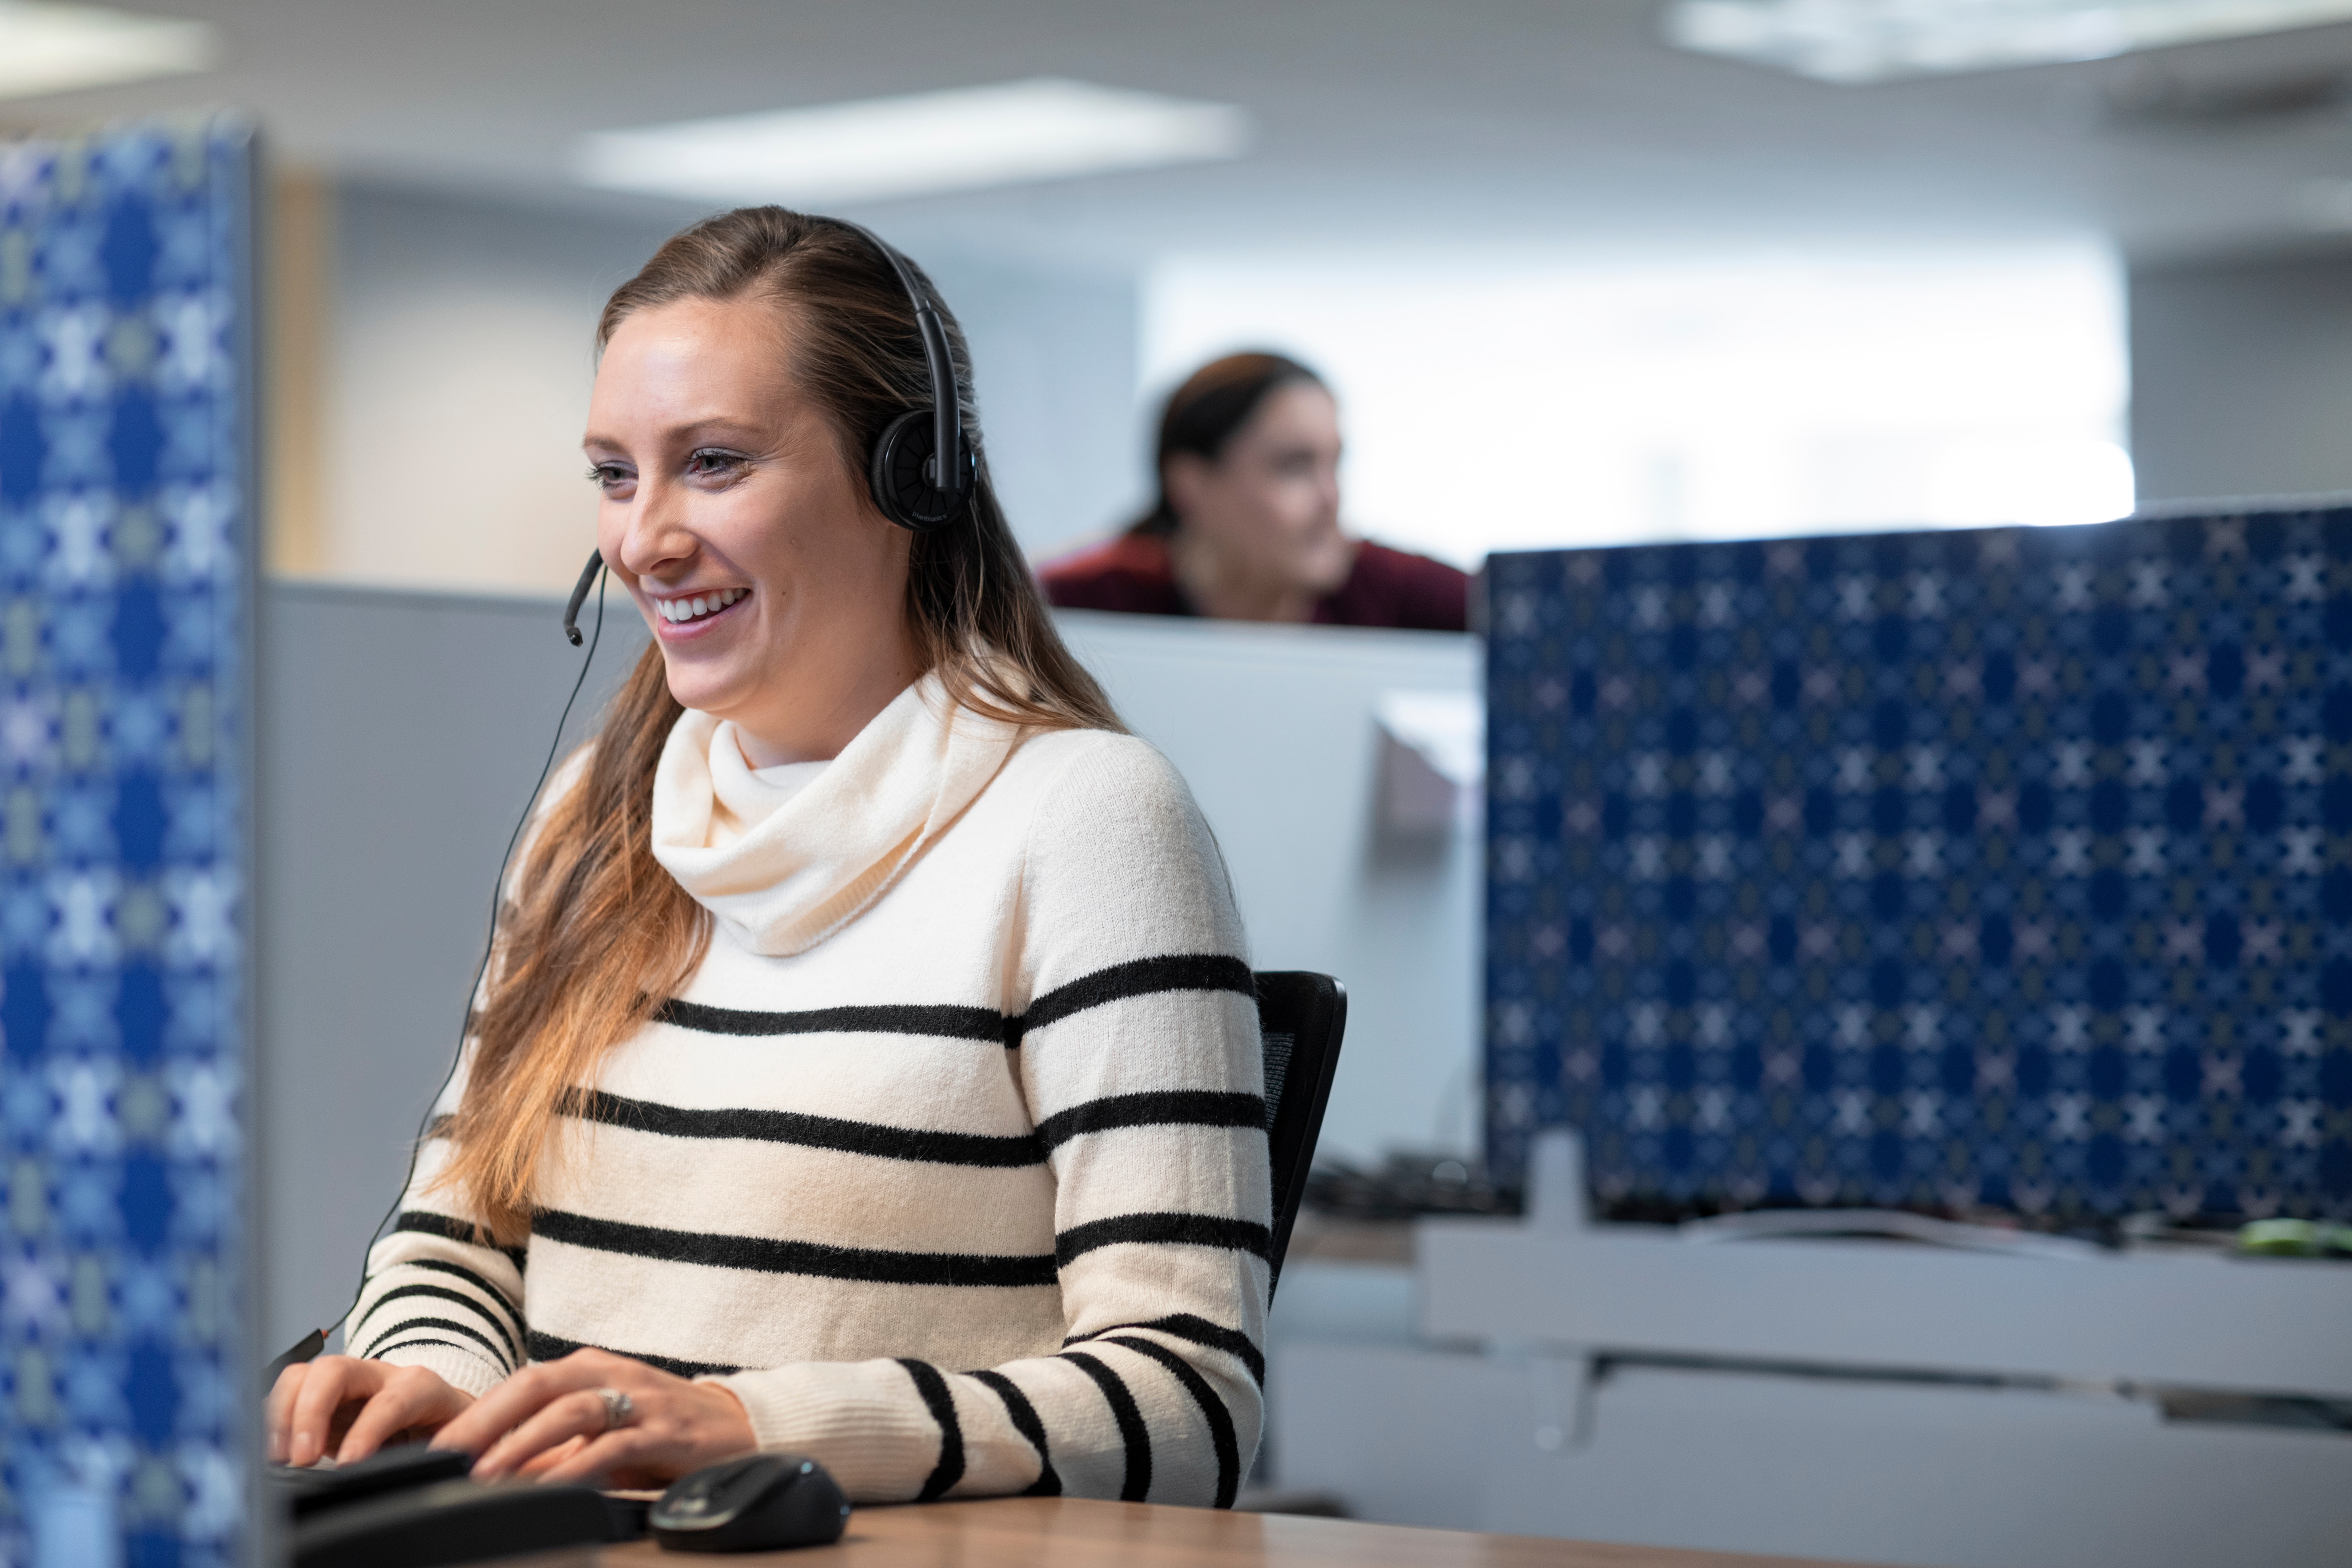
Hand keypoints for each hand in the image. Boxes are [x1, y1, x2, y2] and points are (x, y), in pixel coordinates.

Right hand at [268, 1356, 475, 1467]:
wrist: (440, 1416)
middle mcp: (379, 1376)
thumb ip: (435, 1457)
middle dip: (310, 1412)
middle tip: (300, 1457)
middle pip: (334, 1370)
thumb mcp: (451, 1444)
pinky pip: (288, 1394)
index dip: (366, 1431)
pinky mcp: (322, 1398)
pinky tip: (273, 1447)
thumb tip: (417, 1477)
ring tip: (279, 1455)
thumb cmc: (446, 1431)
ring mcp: (346, 1383)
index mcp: (419, 1387)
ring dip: (284, 1414)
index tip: (348, 1464)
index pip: (389, 1401)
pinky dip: (273, 1419)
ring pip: (303, 1376)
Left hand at [431, 1347, 757, 1487]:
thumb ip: (553, 1450)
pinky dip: (579, 1467)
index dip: (475, 1412)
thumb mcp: (602, 1434)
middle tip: (444, 1456)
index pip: (519, 1383)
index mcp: (589, 1369)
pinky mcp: (666, 1429)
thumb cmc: (662, 1430)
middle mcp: (610, 1373)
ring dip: (522, 1443)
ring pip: (569, 1411)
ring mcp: (640, 1398)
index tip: (434, 1445)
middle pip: (535, 1385)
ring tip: (486, 1475)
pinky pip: (615, 1444)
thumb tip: (494, 1475)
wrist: (739, 1427)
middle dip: (485, 1420)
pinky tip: (553, 1488)